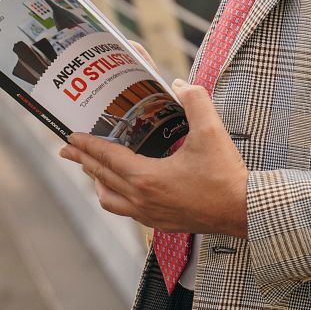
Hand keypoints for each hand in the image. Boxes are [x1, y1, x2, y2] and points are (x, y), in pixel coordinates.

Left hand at [59, 80, 247, 235]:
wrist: (243, 210)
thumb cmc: (225, 175)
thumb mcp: (211, 130)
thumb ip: (194, 100)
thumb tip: (179, 85)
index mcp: (147, 178)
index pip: (107, 158)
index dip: (87, 146)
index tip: (70, 137)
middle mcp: (142, 199)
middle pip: (101, 178)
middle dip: (83, 161)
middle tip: (67, 150)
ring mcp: (150, 215)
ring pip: (110, 200)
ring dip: (98, 182)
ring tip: (92, 170)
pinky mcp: (161, 224)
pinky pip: (127, 211)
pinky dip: (116, 197)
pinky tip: (123, 190)